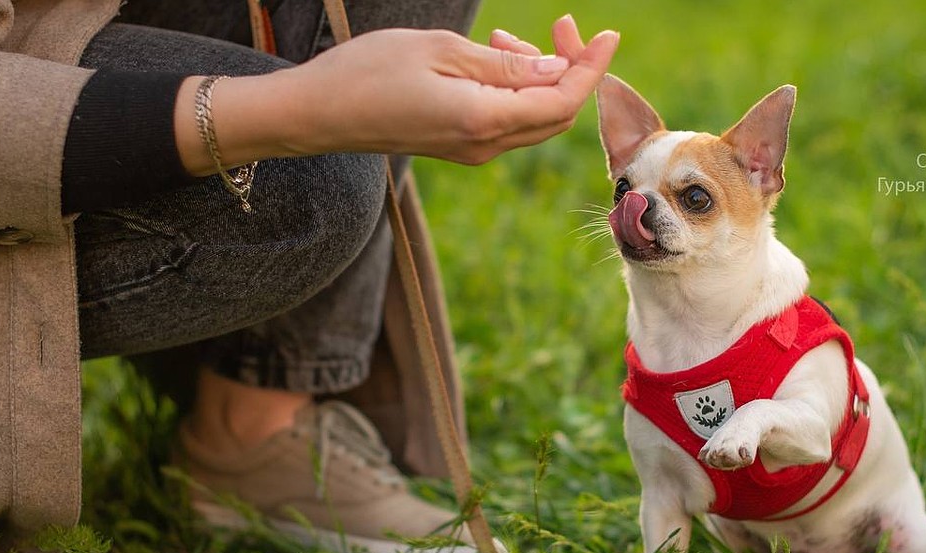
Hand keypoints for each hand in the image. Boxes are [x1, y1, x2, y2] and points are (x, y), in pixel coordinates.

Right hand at [176, 15, 618, 171]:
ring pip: (534, 118)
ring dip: (539, 77)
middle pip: (556, 113)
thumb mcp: (441, 51)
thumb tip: (556, 69)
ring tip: (506, 38)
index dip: (591, 68)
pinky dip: (516, 90)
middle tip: (563, 27)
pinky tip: (494, 58)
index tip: (607, 34)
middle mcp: (485, 146)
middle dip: (571, 70)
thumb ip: (504, 64)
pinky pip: (508, 122)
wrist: (317, 114)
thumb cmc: (368, 73)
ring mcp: (472, 152)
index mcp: (483, 121)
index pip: (562, 100)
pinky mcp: (459, 147)